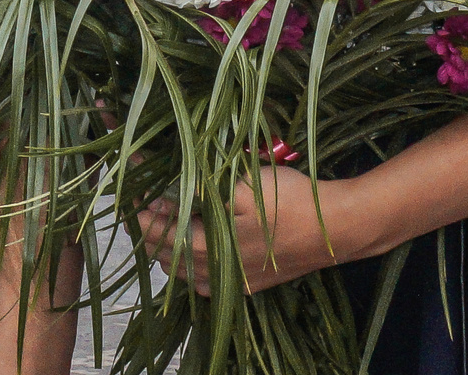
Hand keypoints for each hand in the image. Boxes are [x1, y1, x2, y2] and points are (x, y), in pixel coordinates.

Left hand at [136, 167, 379, 296]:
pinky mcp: (247, 286)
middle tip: (143, 195)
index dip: (138, 205)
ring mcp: (231, 284)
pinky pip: (203, 281)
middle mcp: (213, 274)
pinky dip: (189, 263)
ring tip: (165, 214)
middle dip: (146, 224)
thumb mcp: (241, 182)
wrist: (338, 228)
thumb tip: (164, 188)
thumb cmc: (289, 201)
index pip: (154, 230)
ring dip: (166, 243)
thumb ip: (199, 187)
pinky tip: (193, 244)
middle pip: (162, 252)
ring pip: (180, 269)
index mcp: (206, 247)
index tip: (129, 181)